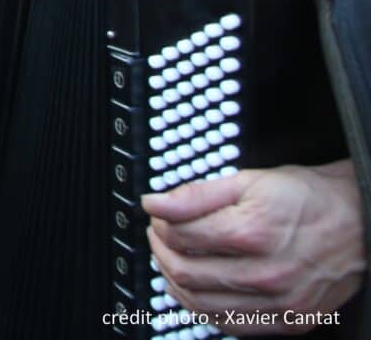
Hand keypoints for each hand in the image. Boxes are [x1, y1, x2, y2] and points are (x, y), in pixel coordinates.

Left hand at [144, 162, 364, 333]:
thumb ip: (196, 194)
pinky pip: (230, 324)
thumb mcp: (249, 180)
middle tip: (161, 236)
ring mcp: (279, 303)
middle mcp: (266, 274)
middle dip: (161, 251)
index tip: (158, 214)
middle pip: (186, 272)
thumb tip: (153, 203)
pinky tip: (198, 288)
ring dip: (175, 281)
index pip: (180, 235)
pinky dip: (203, 308)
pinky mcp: (289, 321)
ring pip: (201, 304)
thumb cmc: (307, 199)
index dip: (159, 222)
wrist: (358, 222)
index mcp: (253, 233)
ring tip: (174, 260)